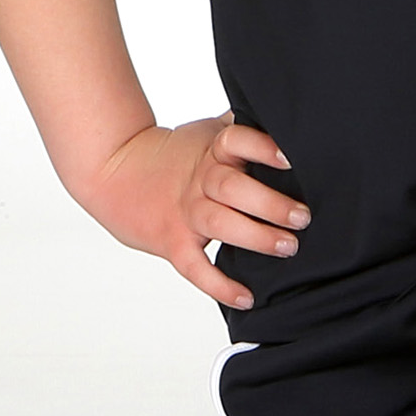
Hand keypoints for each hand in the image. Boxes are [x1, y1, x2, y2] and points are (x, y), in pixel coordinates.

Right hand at [78, 116, 305, 311]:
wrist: (113, 170)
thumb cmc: (172, 153)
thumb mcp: (206, 133)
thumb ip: (241, 130)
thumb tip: (286, 118)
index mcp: (211, 150)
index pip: (236, 141)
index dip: (262, 148)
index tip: (290, 159)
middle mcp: (200, 180)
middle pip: (232, 187)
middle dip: (270, 203)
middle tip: (302, 217)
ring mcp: (185, 212)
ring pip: (220, 224)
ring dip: (256, 236)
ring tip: (288, 246)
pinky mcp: (172, 241)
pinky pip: (195, 267)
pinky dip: (220, 285)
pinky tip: (246, 297)